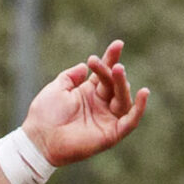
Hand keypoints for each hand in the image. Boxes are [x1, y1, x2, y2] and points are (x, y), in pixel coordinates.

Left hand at [22, 40, 148, 166]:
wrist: (39, 139)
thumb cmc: (44, 115)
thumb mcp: (56, 89)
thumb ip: (70, 76)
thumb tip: (83, 66)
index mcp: (88, 93)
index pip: (105, 74)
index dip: (111, 58)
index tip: (118, 44)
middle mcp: (100, 105)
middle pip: (114, 84)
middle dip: (114, 72)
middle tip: (113, 64)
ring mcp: (107, 119)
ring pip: (123, 98)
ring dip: (122, 84)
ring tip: (118, 70)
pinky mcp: (111, 134)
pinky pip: (130, 121)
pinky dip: (139, 108)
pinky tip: (144, 93)